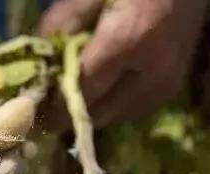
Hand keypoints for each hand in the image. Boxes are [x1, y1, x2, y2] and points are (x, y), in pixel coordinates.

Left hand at [39, 0, 209, 125]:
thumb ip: (64, 21)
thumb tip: (39, 57)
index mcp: (127, 40)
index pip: (83, 89)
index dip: (56, 107)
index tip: (35, 113)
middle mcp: (151, 72)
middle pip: (100, 112)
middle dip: (71, 114)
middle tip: (48, 108)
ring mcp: (167, 84)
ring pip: (117, 116)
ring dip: (94, 110)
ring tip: (74, 94)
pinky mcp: (174, 89)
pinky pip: (134, 110)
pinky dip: (114, 104)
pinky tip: (104, 86)